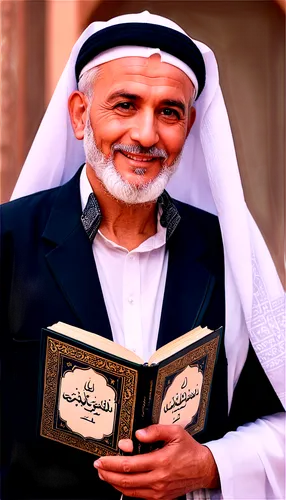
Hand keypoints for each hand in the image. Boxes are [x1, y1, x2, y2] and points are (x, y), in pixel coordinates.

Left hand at [93, 424, 218, 498]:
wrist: (203, 469)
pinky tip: (120, 482)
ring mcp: (159, 491)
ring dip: (114, 483)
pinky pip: (138, 496)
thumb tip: (138, 434)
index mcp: (161, 461)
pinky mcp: (160, 497)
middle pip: (126, 480)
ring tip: (104, 474)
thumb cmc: (189, 449)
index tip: (101, 459)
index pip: (129, 465)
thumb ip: (155, 430)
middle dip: (108, 474)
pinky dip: (126, 489)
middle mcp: (158, 479)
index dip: (112, 463)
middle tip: (98, 467)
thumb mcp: (175, 432)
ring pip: (130, 491)